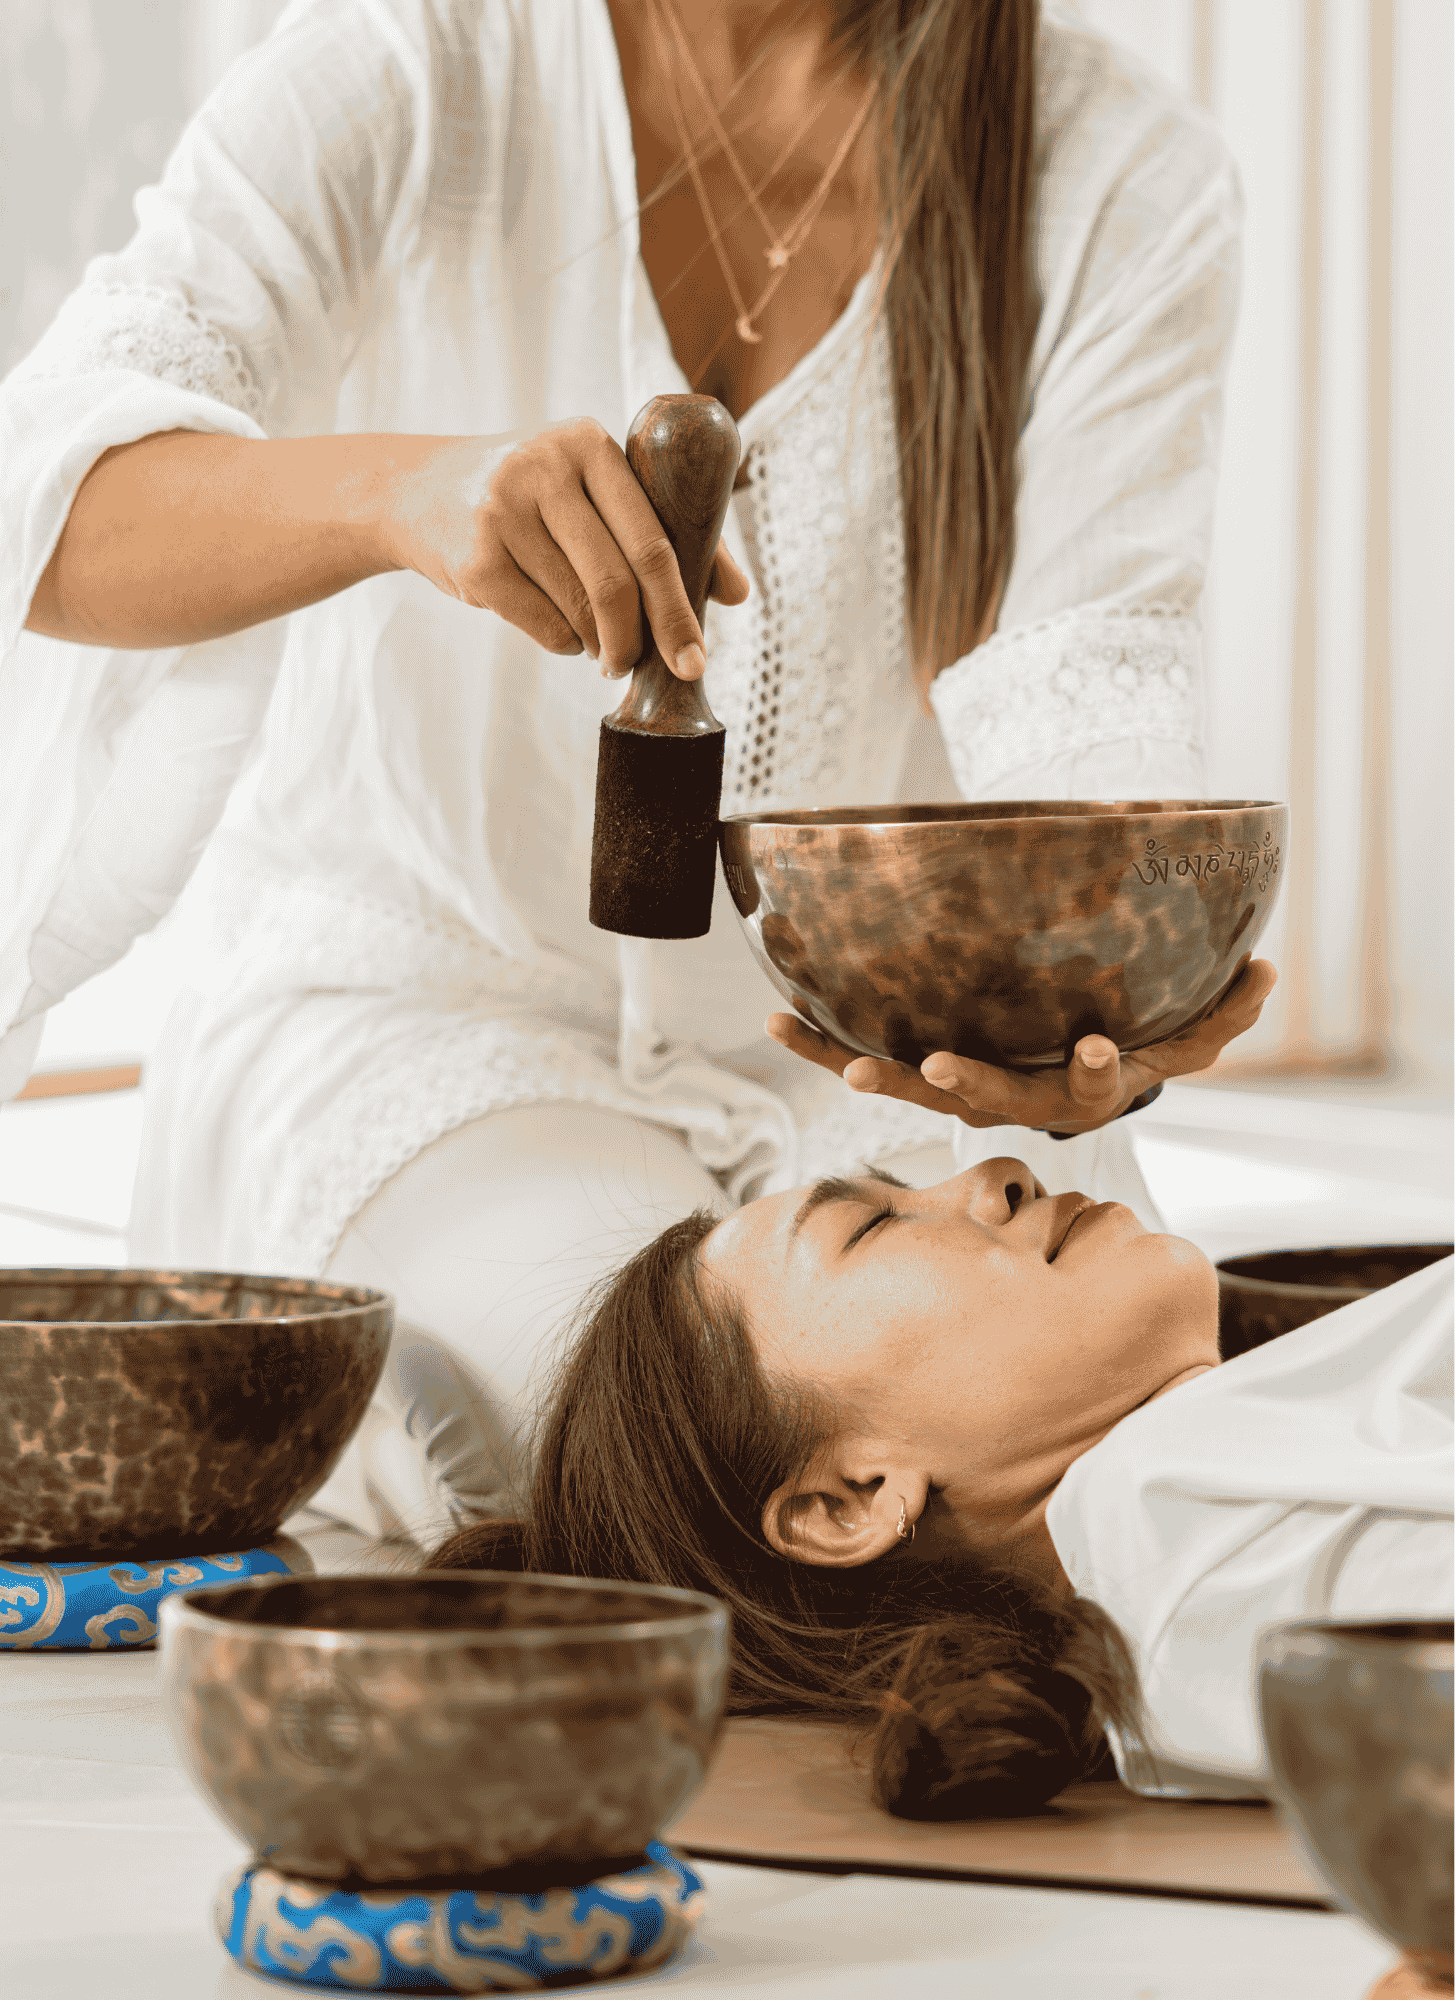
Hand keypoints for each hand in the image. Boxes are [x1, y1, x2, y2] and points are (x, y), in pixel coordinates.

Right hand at [381, 420, 749, 676]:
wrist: (415, 491)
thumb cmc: (528, 496)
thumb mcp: (591, 489)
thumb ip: (663, 530)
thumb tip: (738, 594)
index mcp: (589, 444)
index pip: (653, 538)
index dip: (679, 607)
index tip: (696, 658)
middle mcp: (545, 469)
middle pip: (617, 582)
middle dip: (641, 641)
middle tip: (644, 669)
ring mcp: (504, 513)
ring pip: (580, 610)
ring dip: (599, 643)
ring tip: (600, 642)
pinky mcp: (476, 559)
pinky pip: (544, 625)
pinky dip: (563, 641)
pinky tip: (560, 626)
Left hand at [767, 958, 1277, 1134]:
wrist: (1069, 1090)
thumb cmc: (1126, 1055)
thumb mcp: (1181, 1040)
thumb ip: (1223, 1014)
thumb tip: (1265, 971)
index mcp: (1070, 1089)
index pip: (1077, 1084)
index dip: (1082, 1070)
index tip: (1092, 1048)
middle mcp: (1010, 1096)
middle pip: (978, 1095)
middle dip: (952, 1078)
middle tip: (921, 1065)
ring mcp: (957, 1088)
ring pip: (907, 1085)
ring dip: (864, 1068)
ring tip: (822, 1052)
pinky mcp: (917, 1072)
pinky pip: (865, 1058)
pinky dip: (819, 1043)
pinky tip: (773, 1021)